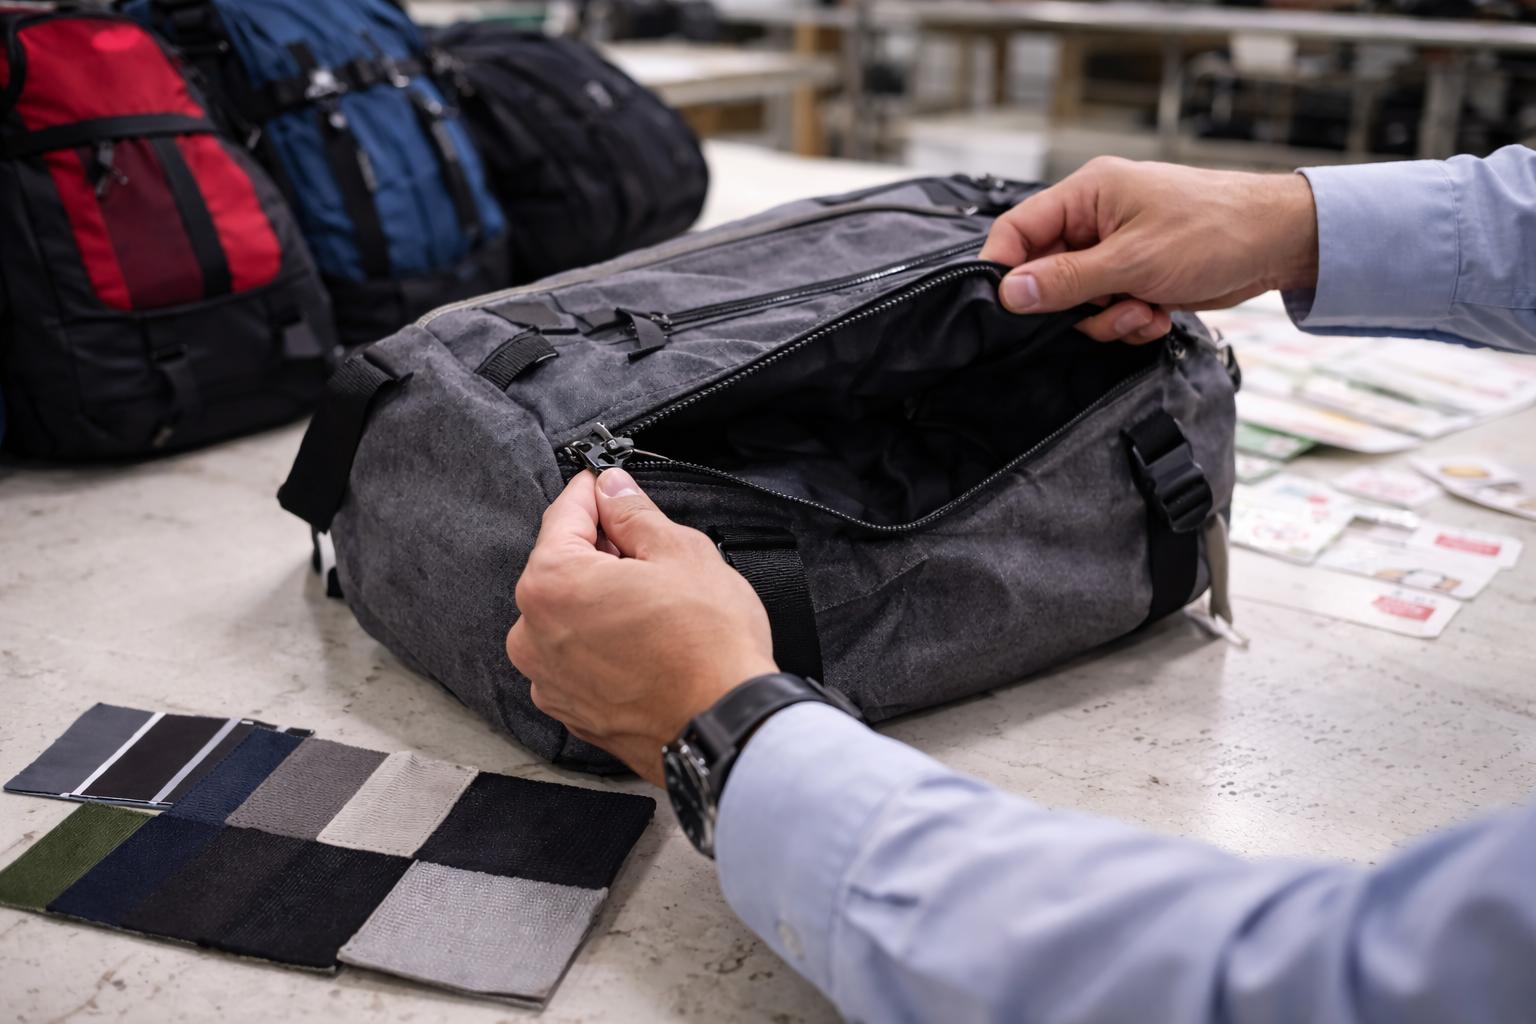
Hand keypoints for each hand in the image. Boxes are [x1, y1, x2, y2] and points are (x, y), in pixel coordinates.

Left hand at [505, 468, 778, 784]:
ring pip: (570, 616)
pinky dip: (604, 645)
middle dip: (602, 553)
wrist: (724, 727)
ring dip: (602, 601)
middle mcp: (533, 633)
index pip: (565, 514)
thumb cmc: (707, 645)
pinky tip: (647, 645)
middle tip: (651, 553)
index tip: (610, 484)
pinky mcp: (570, 711)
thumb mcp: (681, 552)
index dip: (594, 493)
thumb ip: (634, 514)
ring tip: (657, 607)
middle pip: (562, 567)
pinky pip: (578, 659)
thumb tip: (613, 491)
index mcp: (551, 583)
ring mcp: (548, 679)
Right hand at [980, 156, 1318, 342]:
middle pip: (1046, 272)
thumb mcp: (1133, 260)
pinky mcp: (1136, 274)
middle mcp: (1096, 218)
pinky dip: (1127, 320)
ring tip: (1143, 310)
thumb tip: (1010, 292)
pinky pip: (1107, 308)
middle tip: (1107, 308)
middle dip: (1075, 303)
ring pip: (1078, 299)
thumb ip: (1066, 280)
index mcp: (1088, 194)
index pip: (1017, 229)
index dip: (1005, 269)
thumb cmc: (1217, 230)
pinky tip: (1157, 313)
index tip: (1008, 307)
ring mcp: (1116, 248)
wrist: (1280, 243)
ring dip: (1107, 318)